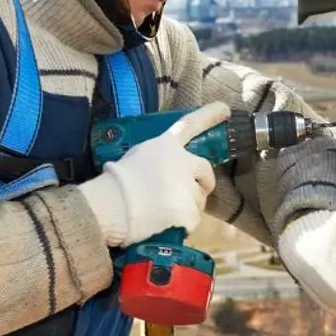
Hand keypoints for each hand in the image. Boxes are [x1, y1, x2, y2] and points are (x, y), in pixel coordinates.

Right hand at [78, 102, 230, 246]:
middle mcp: (182, 162)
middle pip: (205, 171)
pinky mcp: (188, 210)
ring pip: (198, 200)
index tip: (225, 109)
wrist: (110, 205)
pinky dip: (183, 225)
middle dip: (203, 184)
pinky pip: (193, 220)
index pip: (190, 125)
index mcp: (166, 146)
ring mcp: (187, 186)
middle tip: (190, 196)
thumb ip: (157, 160)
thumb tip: (164, 174)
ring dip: (187, 208)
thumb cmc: (115, 183)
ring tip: (163, 213)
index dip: (209, 116)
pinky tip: (165, 224)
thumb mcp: (135, 158)